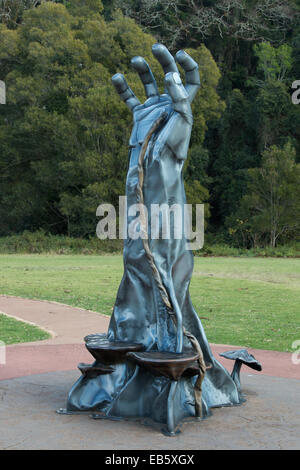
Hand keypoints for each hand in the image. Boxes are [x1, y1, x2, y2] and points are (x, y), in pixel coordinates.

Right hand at [111, 44, 199, 159]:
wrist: (156, 165)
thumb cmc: (173, 145)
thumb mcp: (182, 119)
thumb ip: (178, 95)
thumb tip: (172, 73)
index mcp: (184, 103)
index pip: (191, 79)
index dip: (188, 64)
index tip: (180, 54)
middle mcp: (170, 103)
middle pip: (169, 74)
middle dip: (163, 59)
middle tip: (155, 47)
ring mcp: (154, 109)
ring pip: (148, 83)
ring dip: (142, 69)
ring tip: (135, 60)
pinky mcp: (140, 116)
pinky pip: (130, 98)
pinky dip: (123, 88)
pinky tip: (116, 77)